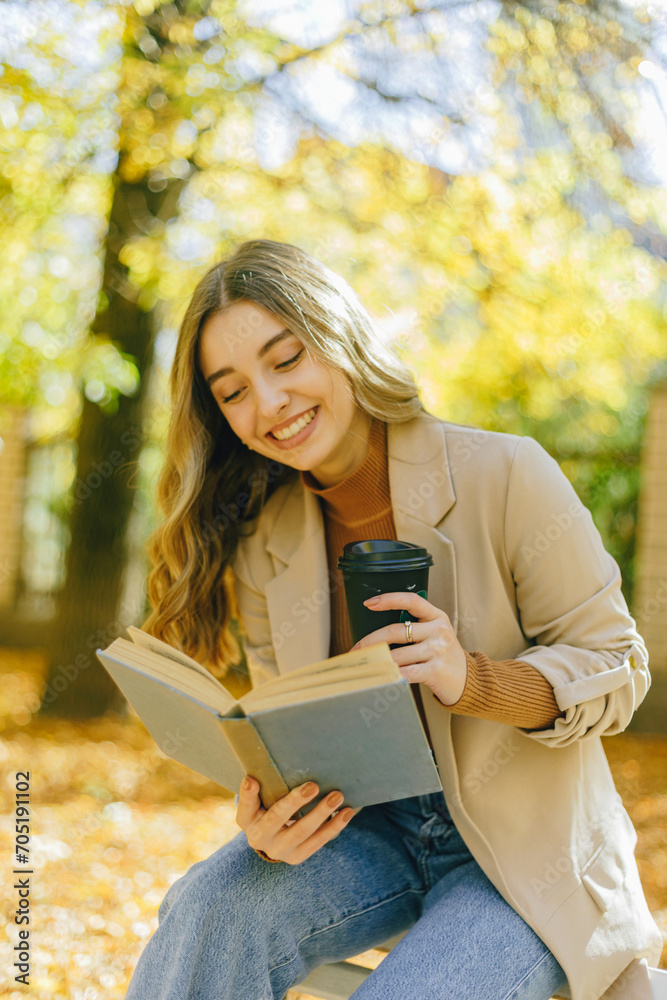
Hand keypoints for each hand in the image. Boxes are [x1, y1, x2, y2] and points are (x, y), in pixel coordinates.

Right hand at [235, 777, 356, 864]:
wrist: (272, 838)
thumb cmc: (267, 805)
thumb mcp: (260, 798)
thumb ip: (264, 784)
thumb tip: (264, 758)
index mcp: (247, 819)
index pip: (244, 806)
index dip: (248, 794)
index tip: (252, 780)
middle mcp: (259, 838)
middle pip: (277, 819)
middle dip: (295, 802)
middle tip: (314, 785)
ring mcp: (279, 851)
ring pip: (301, 833)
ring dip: (321, 813)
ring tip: (337, 796)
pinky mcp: (297, 857)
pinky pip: (318, 842)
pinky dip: (334, 826)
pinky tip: (347, 812)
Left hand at [351, 592, 467, 705]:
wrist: (469, 681)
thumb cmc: (444, 656)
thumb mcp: (436, 633)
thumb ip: (415, 627)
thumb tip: (378, 633)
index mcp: (437, 616)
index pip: (411, 600)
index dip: (388, 600)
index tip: (368, 604)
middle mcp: (438, 630)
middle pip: (395, 631)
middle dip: (371, 641)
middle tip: (356, 649)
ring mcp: (438, 650)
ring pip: (397, 655)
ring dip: (378, 661)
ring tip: (366, 665)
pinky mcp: (436, 670)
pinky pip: (405, 672)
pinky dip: (391, 675)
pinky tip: (382, 677)